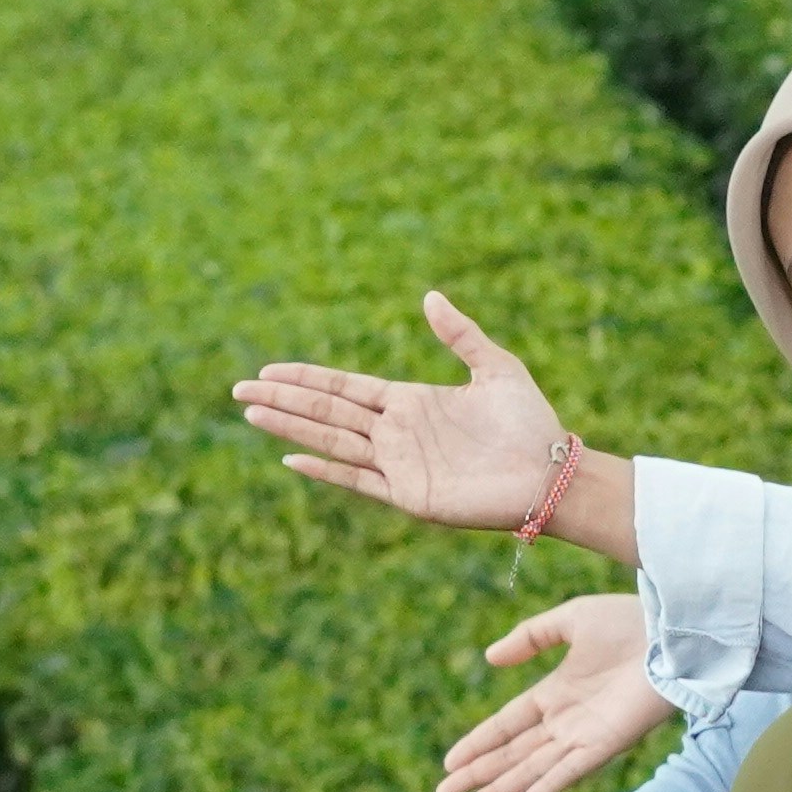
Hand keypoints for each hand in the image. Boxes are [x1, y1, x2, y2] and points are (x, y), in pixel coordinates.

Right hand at [236, 290, 572, 532]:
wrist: (553, 474)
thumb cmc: (531, 423)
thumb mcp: (496, 367)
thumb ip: (461, 334)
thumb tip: (429, 296)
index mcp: (411, 401)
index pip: (345, 388)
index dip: (307, 379)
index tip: (268, 370)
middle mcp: (397, 432)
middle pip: (327, 412)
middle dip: (284, 399)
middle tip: (237, 389)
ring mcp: (400, 464)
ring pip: (332, 442)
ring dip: (291, 428)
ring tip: (251, 414)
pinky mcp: (410, 494)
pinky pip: (359, 481)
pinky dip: (326, 471)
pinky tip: (291, 460)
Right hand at [440, 592, 664, 791]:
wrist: (673, 630)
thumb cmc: (630, 620)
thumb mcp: (570, 620)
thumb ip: (530, 638)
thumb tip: (490, 658)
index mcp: (556, 693)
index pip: (508, 724)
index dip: (479, 743)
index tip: (450, 763)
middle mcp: (567, 720)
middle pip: (513, 754)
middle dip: (478, 775)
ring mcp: (586, 735)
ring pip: (534, 769)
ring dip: (501, 789)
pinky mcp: (609, 743)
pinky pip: (572, 770)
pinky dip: (548, 787)